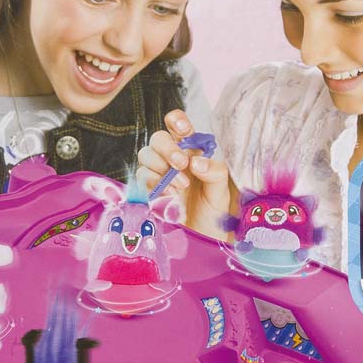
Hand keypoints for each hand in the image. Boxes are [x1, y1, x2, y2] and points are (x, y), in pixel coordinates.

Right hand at [137, 110, 231, 239]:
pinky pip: (142, 178)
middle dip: (167, 148)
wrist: (201, 241)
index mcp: (191, 151)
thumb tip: (196, 161)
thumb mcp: (220, 192)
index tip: (184, 130)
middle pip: (158, 138)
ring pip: (145, 156)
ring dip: (160, 168)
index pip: (178, 125)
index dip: (176, 121)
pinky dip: (154, 185)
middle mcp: (172, 159)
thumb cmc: (213, 214)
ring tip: (180, 188)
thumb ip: (214, 172)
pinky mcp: (148, 191)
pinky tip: (170, 197)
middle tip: (181, 165)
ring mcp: (158, 175)